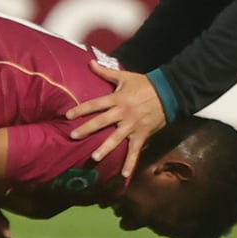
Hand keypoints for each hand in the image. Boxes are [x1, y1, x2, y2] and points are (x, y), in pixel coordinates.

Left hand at [66, 62, 166, 178]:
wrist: (168, 92)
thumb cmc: (144, 84)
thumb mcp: (125, 76)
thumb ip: (106, 72)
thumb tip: (90, 62)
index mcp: (117, 99)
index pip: (95, 104)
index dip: (81, 109)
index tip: (68, 115)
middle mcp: (123, 113)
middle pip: (102, 121)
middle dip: (87, 129)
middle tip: (73, 136)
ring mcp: (133, 125)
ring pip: (117, 138)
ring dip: (106, 148)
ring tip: (95, 157)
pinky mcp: (142, 134)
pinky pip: (135, 150)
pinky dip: (130, 163)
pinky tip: (123, 175)